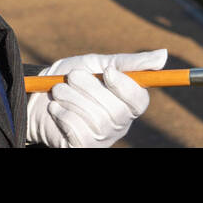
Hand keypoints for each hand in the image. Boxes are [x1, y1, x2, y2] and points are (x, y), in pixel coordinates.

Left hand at [26, 49, 166, 147]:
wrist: (38, 97)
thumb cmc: (71, 79)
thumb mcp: (98, 63)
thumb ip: (129, 62)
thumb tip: (164, 55)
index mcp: (126, 103)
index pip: (139, 101)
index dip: (125, 87)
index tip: (107, 71)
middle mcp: (117, 124)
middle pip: (116, 111)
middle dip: (90, 89)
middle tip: (72, 76)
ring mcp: (100, 138)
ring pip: (95, 120)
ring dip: (72, 99)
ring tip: (59, 90)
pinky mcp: (81, 147)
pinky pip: (78, 131)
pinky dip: (63, 114)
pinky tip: (56, 108)